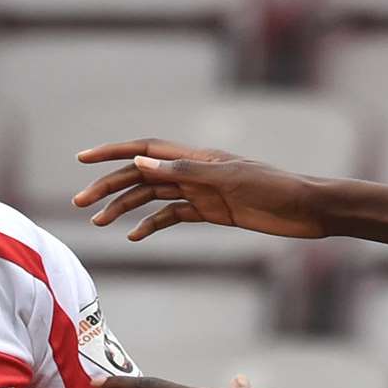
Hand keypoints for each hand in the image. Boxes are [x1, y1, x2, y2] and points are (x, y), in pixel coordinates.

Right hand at [73, 138, 328, 241]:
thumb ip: (184, 170)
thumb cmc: (274, 189)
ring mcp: (202, 192)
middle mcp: (194, 171)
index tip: (82, 159)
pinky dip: (152, 225)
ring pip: (153, 197)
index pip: (144, 150)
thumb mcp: (228, 180)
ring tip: (98, 223)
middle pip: (141, 175)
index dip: (112, 153)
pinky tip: (134, 237)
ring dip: (124, 208)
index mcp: (196, 157)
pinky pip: (174, 217)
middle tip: (80, 204)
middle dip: (109, 187)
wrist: (307, 209)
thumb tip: (141, 160)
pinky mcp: (212, 213)